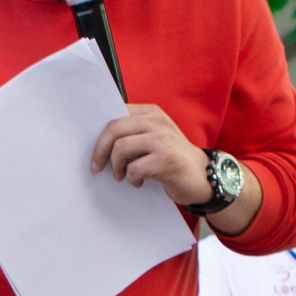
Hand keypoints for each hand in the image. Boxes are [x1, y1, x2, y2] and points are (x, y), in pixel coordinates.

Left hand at [91, 105, 209, 206]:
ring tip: (122, 175)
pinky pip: (134, 168)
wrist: (202, 176)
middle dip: (100, 150)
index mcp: (151, 112)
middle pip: (114, 128)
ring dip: (116, 166)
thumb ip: (133, 132)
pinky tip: (139, 182)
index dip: (100, 133)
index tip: (94, 149)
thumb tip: (98, 140)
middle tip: (98, 166)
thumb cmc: (171, 158)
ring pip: (121, 148)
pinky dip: (132, 179)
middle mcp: (157, 121)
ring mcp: (162, 139)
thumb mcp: (154, 137)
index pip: (116, 114)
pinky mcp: (165, 159)